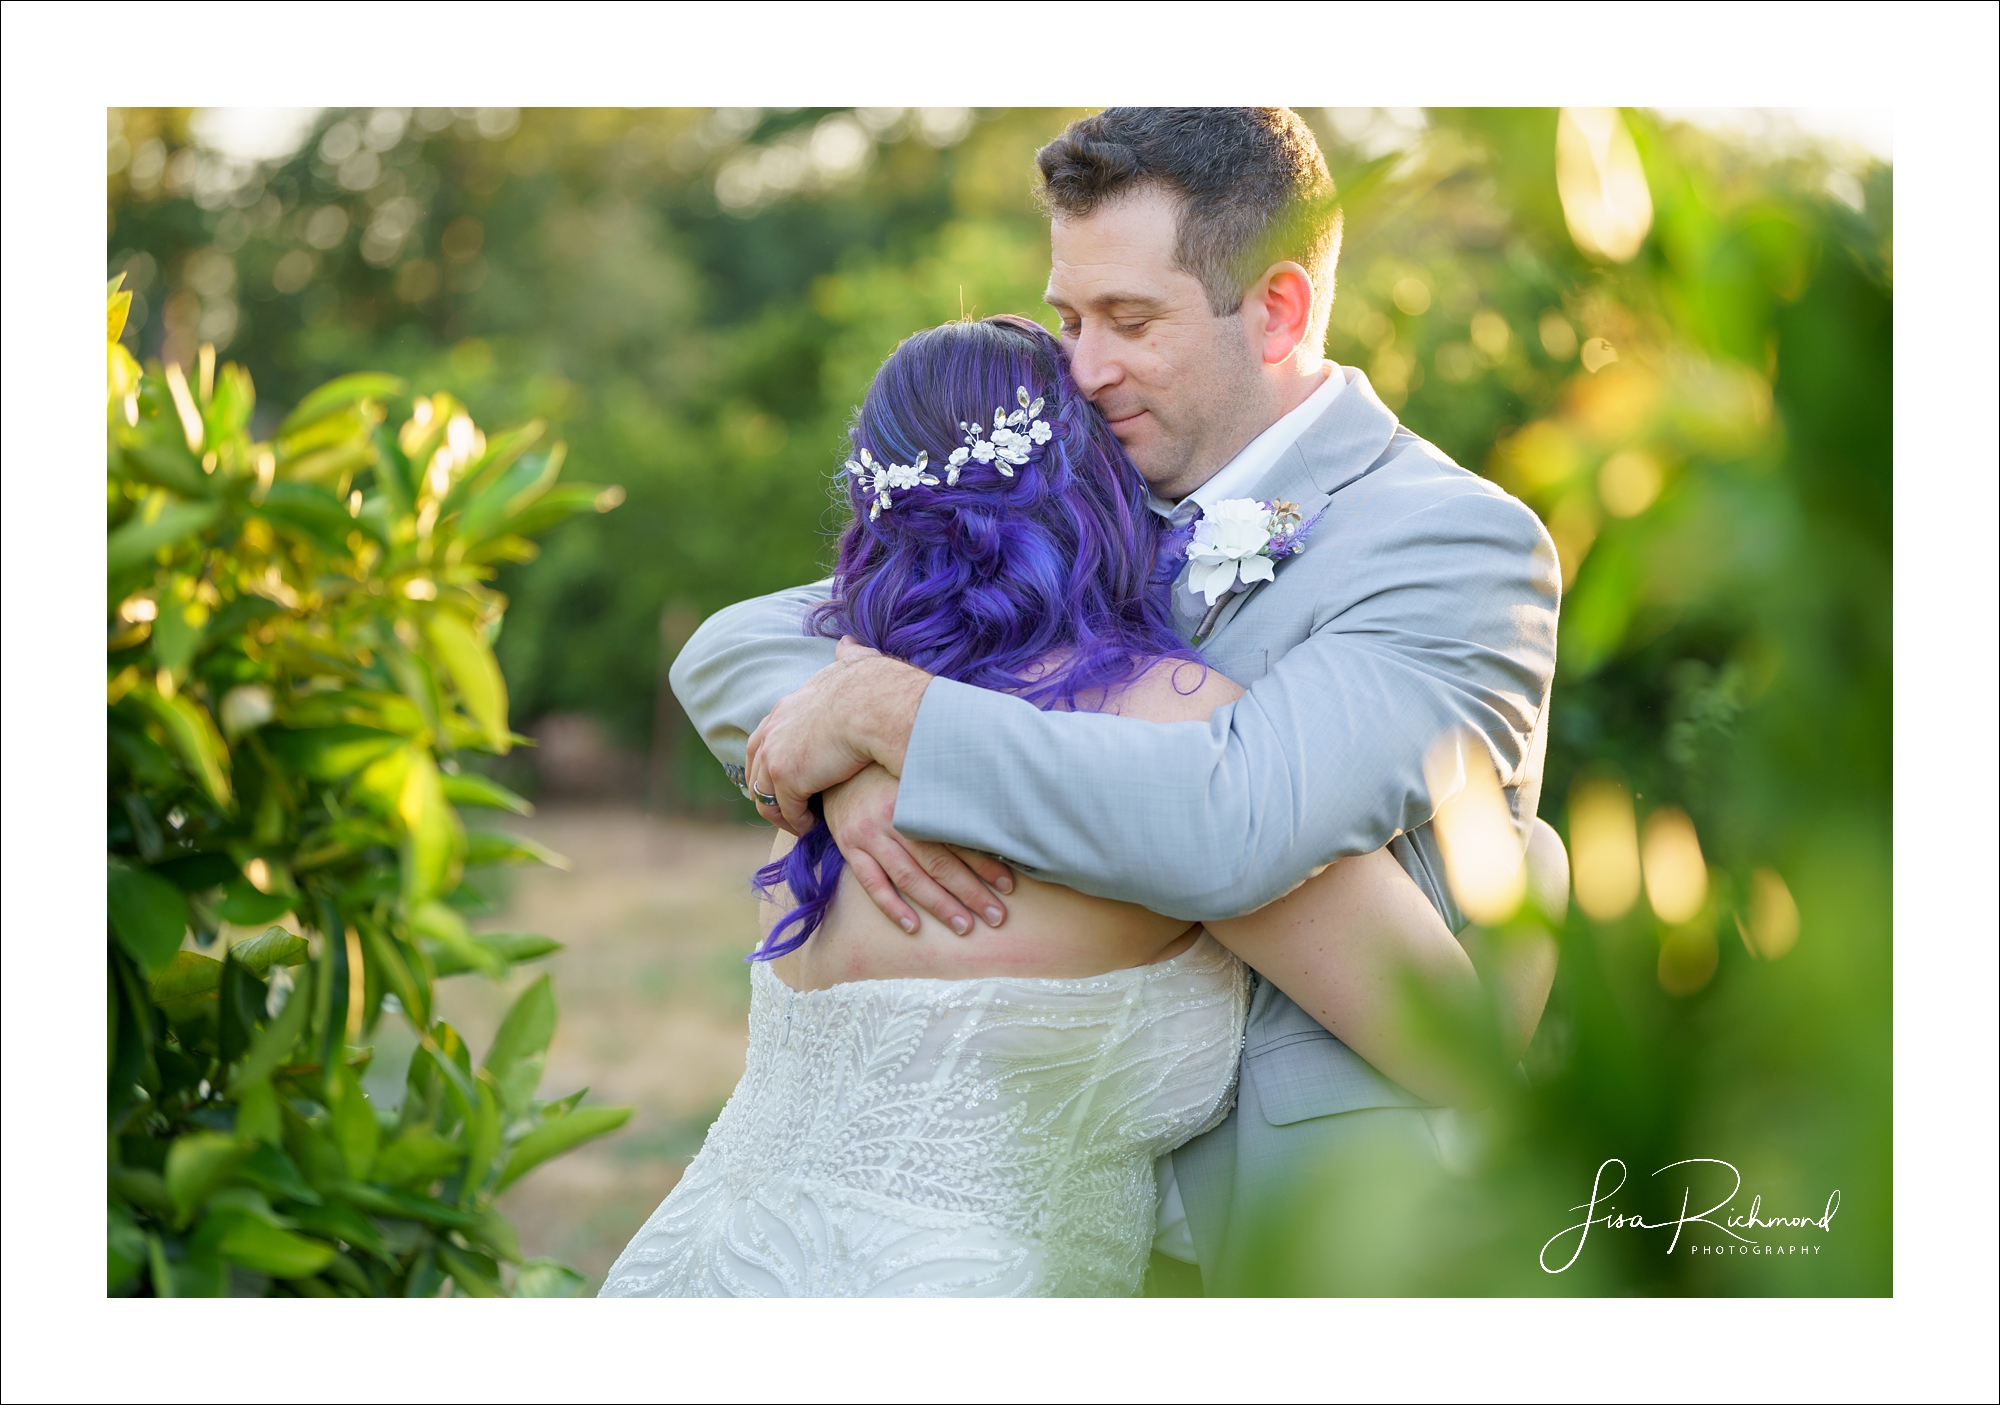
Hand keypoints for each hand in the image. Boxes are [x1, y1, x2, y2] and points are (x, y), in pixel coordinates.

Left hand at [745, 637, 932, 833]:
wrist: (877, 705)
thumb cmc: (876, 686)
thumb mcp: (855, 664)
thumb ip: (848, 657)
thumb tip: (848, 644)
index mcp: (786, 706)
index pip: (764, 737)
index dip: (771, 759)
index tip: (785, 777)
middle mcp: (773, 729)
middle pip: (754, 768)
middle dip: (766, 790)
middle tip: (787, 807)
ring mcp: (776, 755)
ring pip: (764, 795)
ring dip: (781, 812)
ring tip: (802, 822)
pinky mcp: (786, 778)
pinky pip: (785, 810)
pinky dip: (797, 821)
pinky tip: (813, 825)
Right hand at [822, 764, 1014, 933]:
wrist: (839, 767)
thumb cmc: (889, 774)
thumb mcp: (917, 778)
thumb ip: (946, 800)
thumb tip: (991, 822)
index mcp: (917, 800)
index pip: (957, 838)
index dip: (985, 863)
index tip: (1008, 885)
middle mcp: (893, 819)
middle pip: (937, 863)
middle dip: (970, 892)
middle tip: (996, 916)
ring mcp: (869, 836)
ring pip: (908, 877)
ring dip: (938, 905)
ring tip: (964, 926)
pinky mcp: (850, 848)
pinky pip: (872, 883)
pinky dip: (892, 907)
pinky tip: (913, 927)